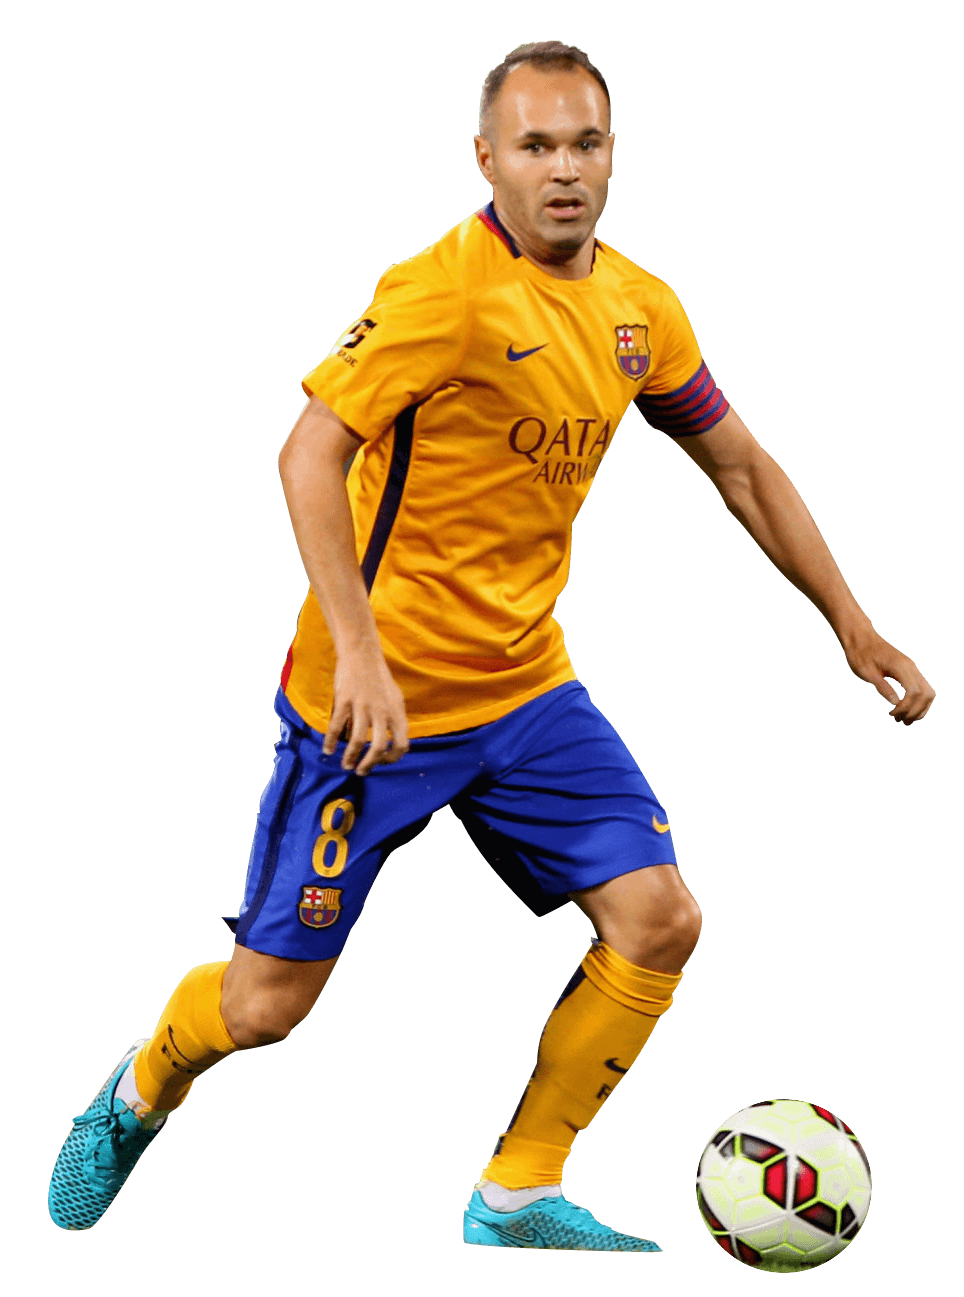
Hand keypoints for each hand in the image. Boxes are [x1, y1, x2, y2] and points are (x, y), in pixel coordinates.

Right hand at [322, 646, 409, 773]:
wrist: (362, 654)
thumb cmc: (378, 678)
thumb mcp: (393, 699)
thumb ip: (390, 721)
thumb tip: (381, 743)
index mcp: (397, 712)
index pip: (402, 744)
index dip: (392, 758)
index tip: (381, 762)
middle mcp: (382, 711)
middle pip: (379, 747)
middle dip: (370, 764)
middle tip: (361, 772)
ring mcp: (363, 706)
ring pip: (358, 740)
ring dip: (351, 757)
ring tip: (346, 766)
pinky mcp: (345, 700)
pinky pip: (337, 726)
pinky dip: (331, 741)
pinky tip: (328, 750)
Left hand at [843, 629, 935, 724]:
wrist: (861, 638)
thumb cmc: (860, 654)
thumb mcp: (867, 673)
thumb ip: (883, 687)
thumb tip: (895, 703)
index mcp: (901, 666)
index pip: (914, 692)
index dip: (906, 708)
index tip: (892, 714)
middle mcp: (911, 666)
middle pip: (926, 694)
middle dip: (916, 711)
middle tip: (901, 721)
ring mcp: (912, 667)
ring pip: (928, 691)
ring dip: (920, 708)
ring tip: (905, 719)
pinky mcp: (909, 669)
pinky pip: (922, 687)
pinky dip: (918, 701)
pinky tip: (907, 709)